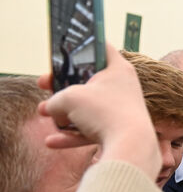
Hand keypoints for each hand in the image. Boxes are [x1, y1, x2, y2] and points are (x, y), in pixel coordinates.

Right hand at [37, 43, 157, 179]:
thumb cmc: (104, 112)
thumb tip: (53, 110)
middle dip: (63, 85)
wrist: (131, 145)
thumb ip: (56, 100)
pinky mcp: (118, 131)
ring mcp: (120, 110)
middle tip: (43, 84)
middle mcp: (122, 87)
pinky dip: (72, 136)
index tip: (68, 49)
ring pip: (88, 108)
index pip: (102, 49)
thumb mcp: (69, 98)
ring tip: (42, 112)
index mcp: (117, 70)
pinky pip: (91, 131)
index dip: (83, 46)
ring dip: (63, 112)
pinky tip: (52, 141)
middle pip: (89, 81)